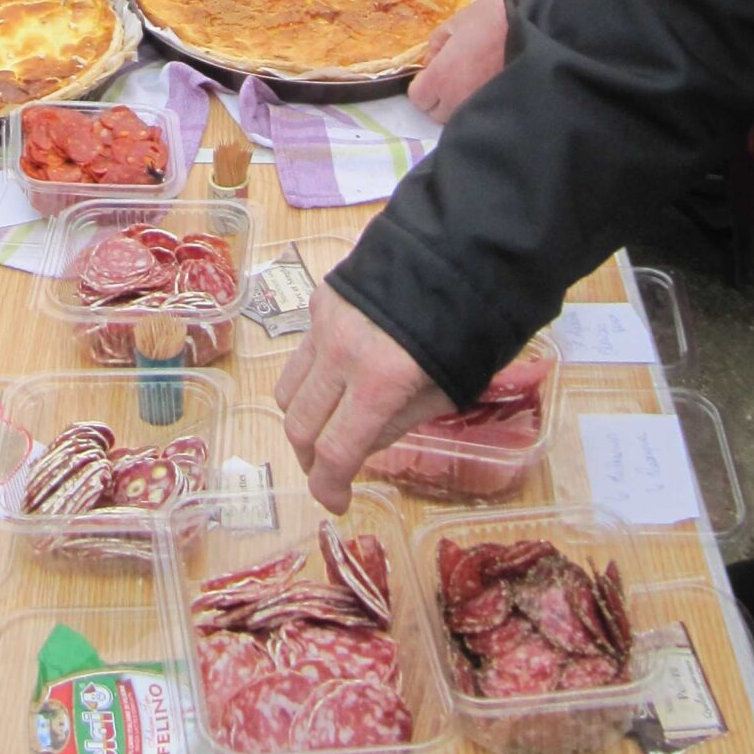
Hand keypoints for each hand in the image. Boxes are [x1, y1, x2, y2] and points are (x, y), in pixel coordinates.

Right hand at [276, 284, 450, 512]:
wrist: (459, 250)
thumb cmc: (466, 326)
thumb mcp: (444, 390)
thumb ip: (396, 424)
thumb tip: (360, 448)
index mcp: (380, 381)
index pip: (335, 452)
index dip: (330, 487)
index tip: (337, 503)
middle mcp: (341, 353)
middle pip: (299, 426)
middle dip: (311, 460)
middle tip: (331, 471)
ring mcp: (323, 324)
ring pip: (287, 391)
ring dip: (302, 420)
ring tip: (328, 428)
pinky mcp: (319, 301)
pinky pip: (301, 354)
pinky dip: (311, 378)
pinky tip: (338, 377)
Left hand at [407, 0, 507, 120]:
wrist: (536, 27)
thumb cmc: (493, 19)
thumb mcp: (457, 22)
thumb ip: (436, 44)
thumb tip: (432, 61)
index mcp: (441, 78)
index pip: (417, 98)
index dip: (423, 85)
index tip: (434, 73)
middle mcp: (457, 101)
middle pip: (436, 114)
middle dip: (439, 98)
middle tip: (453, 77)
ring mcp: (480, 108)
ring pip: (459, 119)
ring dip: (459, 105)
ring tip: (472, 84)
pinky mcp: (501, 110)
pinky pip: (482, 114)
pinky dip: (480, 106)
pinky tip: (488, 88)